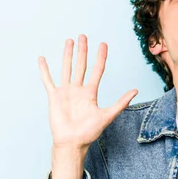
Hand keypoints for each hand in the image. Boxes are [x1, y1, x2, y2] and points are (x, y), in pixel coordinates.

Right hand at [38, 34, 137, 149]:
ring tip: (69, 41)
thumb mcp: (107, 116)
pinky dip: (44, 70)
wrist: (72, 143)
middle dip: (83, 51)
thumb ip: (120, 103)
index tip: (103, 44)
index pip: (97, 70)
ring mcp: (66, 92)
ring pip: (66, 68)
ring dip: (67, 55)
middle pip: (81, 65)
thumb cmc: (89, 132)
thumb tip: (136, 90)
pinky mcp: (54, 97)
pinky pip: (48, 80)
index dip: (100, 57)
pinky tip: (42, 59)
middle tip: (83, 36)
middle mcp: (78, 90)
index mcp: (91, 93)